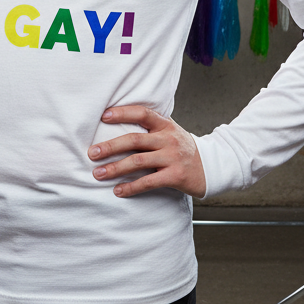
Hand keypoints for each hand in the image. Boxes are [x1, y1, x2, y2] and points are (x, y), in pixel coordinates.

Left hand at [88, 106, 205, 198]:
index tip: (104, 116)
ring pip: (138, 161)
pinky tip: (118, 190)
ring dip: (115, 168)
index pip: (142, 113)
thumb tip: (116, 123)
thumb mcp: (170, 132)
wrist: (211, 167)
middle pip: (135, 139)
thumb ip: (150, 128)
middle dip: (110, 146)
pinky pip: (149, 182)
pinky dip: (131, 187)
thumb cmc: (182, 149)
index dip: (123, 113)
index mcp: (165, 125)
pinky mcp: (175, 176)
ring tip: (98, 173)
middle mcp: (168, 139)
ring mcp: (173, 157)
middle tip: (92, 153)